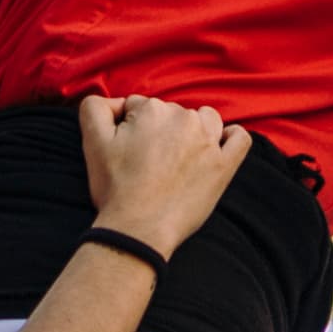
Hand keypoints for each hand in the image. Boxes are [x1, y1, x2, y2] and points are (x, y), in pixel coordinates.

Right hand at [80, 93, 251, 255]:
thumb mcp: (93, 142)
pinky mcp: (224, 165)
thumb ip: (95, 108)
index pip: (139, 106)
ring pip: (205, 119)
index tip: (127, 151)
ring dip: (193, 131)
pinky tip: (220, 147)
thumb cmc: (116, 188)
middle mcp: (183, 118)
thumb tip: (114, 102)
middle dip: (159, 132)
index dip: (130, 128)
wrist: (138, 229)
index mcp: (152, 110)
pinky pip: (239, 139)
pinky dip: (231, 138)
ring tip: (177, 158)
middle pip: (171, 113)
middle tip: (146, 163)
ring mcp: (208, 141)